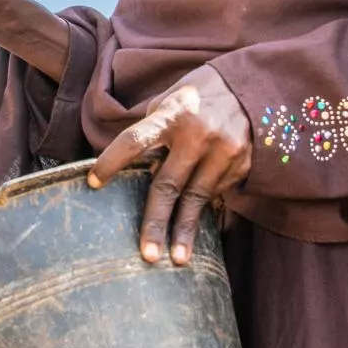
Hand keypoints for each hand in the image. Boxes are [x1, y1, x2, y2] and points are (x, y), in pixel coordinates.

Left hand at [88, 65, 251, 266]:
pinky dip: (202, 213)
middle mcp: (198, 134)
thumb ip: (151, 129)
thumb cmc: (199, 96)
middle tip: (147, 255)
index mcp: (172, 114)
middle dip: (156, 221)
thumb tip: (124, 161)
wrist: (253, 88)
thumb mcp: (171, 100)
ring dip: (184, 231)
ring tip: (175, 259)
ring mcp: (223, 151)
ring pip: (196, 199)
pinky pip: (215, 195)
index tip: (93, 182)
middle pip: (169, 184)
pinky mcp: (240, 164)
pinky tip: (193, 233)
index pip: (134, 141)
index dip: (112, 162)